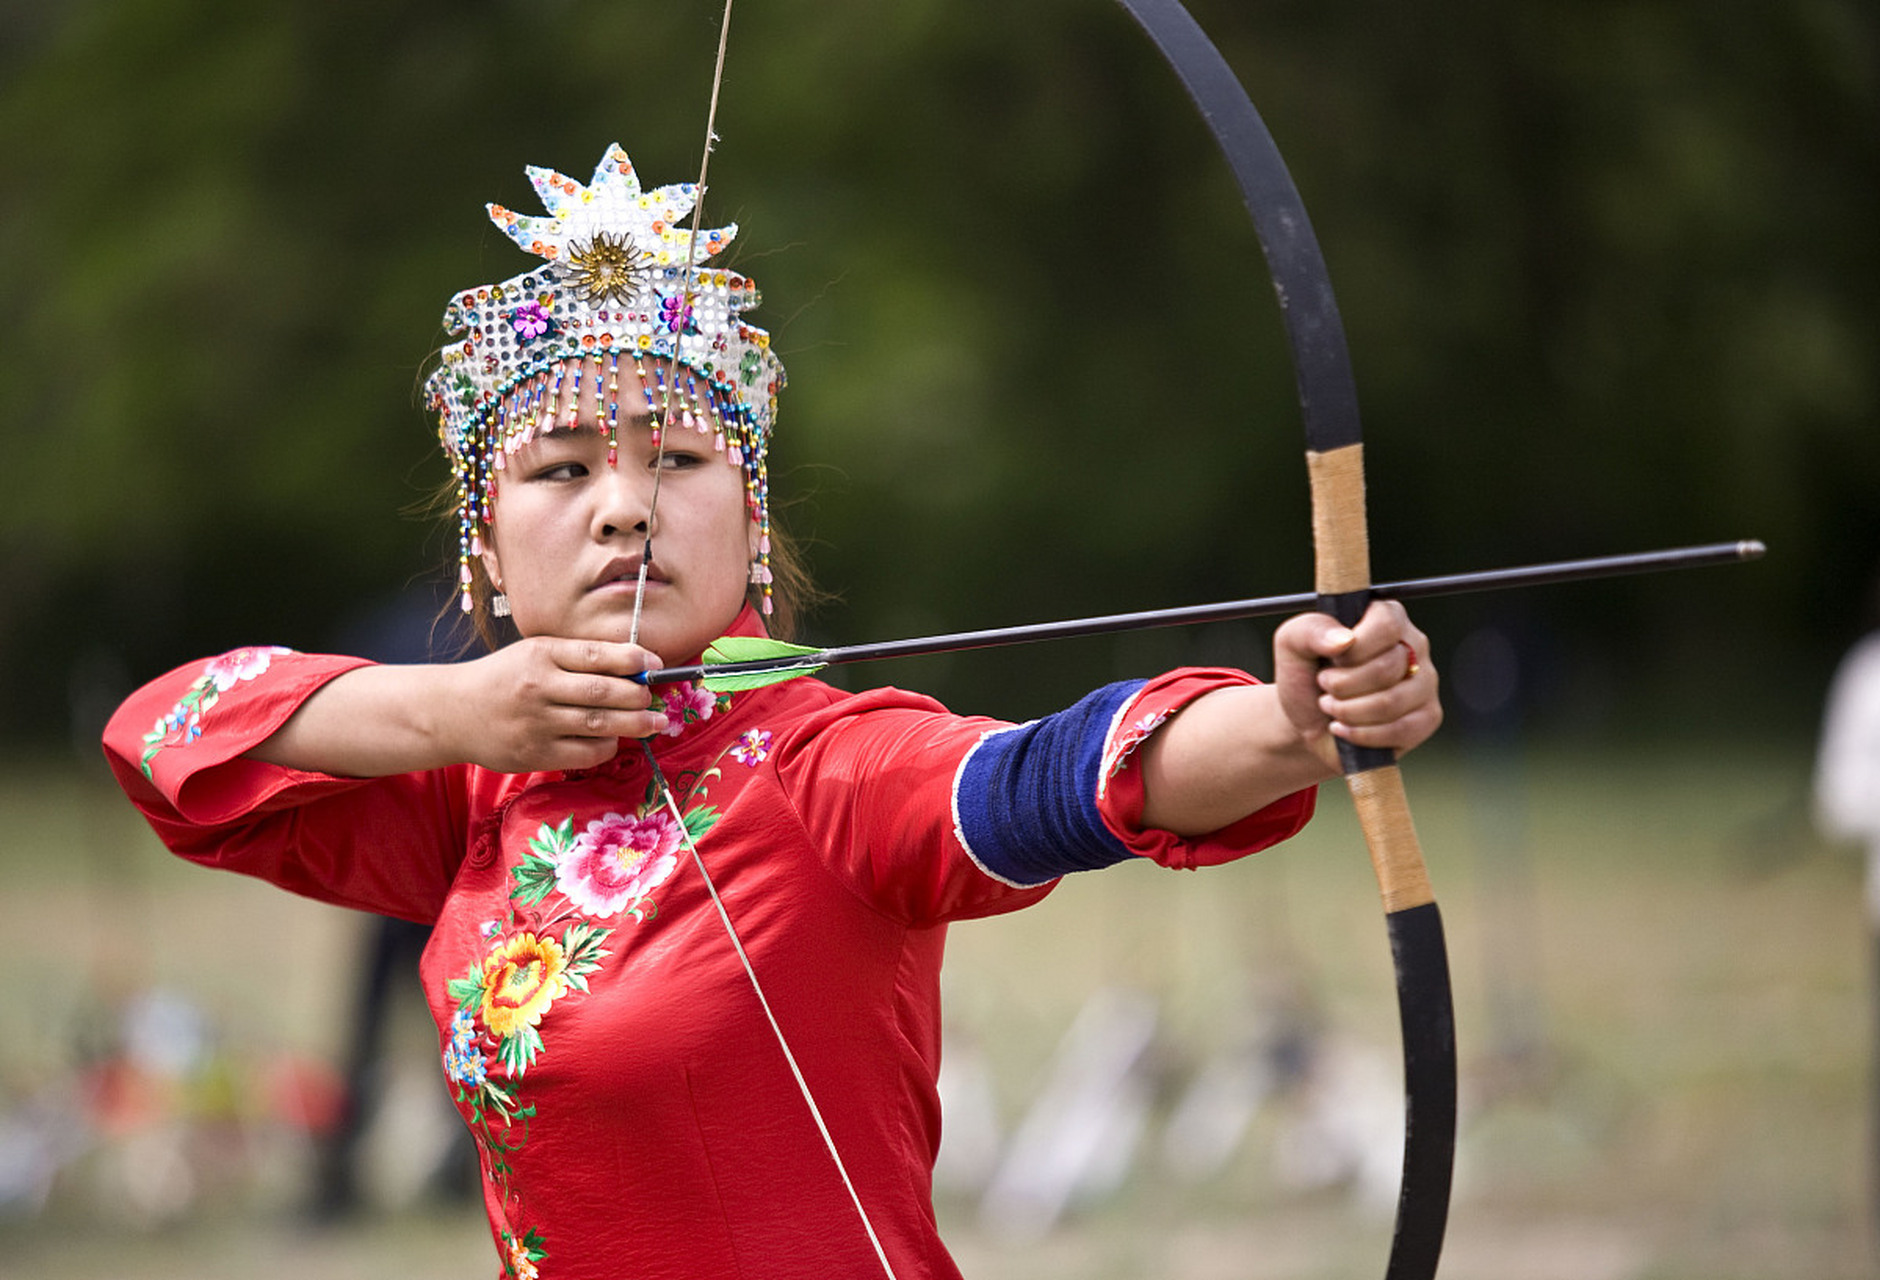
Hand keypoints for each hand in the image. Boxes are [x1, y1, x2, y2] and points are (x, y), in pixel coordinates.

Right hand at [448, 637, 668, 772]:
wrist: (451, 712)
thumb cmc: (502, 679)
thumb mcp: (534, 654)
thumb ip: (577, 658)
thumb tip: (633, 667)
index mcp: (541, 654)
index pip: (596, 655)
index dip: (633, 660)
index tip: (655, 664)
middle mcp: (539, 687)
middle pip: (604, 692)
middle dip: (639, 696)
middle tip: (655, 698)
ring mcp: (536, 723)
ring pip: (599, 724)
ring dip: (634, 724)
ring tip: (655, 722)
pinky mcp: (535, 753)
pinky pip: (585, 753)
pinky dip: (607, 747)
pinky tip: (614, 740)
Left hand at [1272, 600, 1441, 767]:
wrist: (1307, 721)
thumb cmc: (1305, 675)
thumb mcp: (1293, 644)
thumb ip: (1311, 630)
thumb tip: (1345, 639)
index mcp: (1387, 616)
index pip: (1387, 625)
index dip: (1354, 649)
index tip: (1331, 659)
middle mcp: (1413, 645)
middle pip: (1388, 667)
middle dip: (1343, 685)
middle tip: (1324, 686)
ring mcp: (1425, 682)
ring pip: (1392, 702)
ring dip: (1348, 710)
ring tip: (1330, 706)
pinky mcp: (1427, 717)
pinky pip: (1401, 730)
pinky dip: (1362, 734)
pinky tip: (1344, 728)